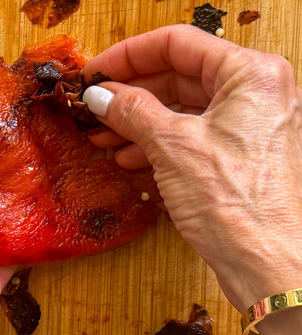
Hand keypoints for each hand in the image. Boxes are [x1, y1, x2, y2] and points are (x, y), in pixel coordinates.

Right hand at [81, 25, 301, 313]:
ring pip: (183, 107)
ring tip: (102, 137)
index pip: (177, 43)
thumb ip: (131, 111)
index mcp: (251, 74)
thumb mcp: (172, 146)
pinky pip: (192, 134)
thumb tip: (100, 94)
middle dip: (131, 93)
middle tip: (93, 106)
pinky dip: (157, 142)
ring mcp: (250, 124)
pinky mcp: (241, 154)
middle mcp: (257, 92)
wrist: (267, 264)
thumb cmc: (237, 204)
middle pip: (179, 75)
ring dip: (138, 121)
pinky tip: (128, 158)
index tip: (95, 72)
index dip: (128, 55)